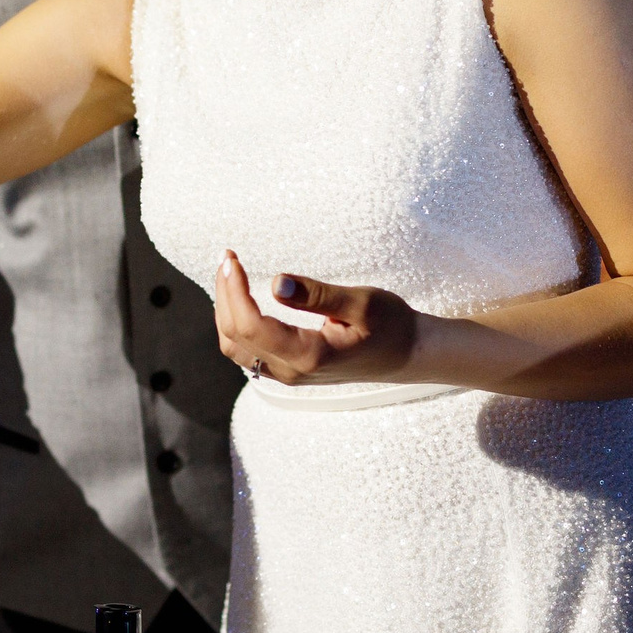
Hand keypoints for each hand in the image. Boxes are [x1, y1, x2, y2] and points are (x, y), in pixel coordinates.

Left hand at [213, 250, 419, 384]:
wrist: (408, 355)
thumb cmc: (390, 325)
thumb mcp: (361, 303)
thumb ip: (318, 295)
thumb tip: (275, 283)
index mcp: (308, 355)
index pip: (251, 326)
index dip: (233, 291)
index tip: (232, 259)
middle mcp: (292, 371)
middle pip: (234, 336)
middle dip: (224, 294)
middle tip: (227, 258)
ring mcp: (288, 374)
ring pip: (235, 347)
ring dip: (225, 310)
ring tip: (229, 274)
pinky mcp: (288, 370)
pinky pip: (247, 351)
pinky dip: (235, 324)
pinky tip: (239, 298)